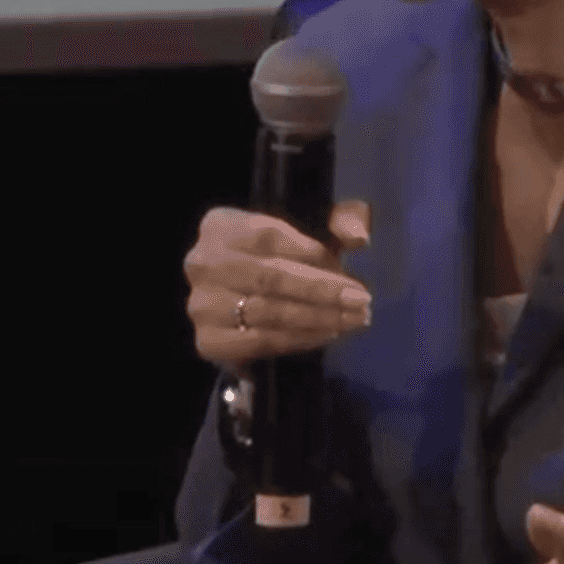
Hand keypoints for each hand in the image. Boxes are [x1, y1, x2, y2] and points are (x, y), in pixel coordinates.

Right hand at [184, 202, 372, 380]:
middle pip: (270, 277)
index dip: (314, 254)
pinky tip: (327, 335)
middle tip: (361, 302)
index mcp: (221, 225)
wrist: (245, 302)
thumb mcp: (310, 228)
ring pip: (268, 312)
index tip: (351, 272)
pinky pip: (260, 342)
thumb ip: (339, 221)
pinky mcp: (208, 341)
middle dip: (322, 291)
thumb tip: (359, 234)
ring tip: (353, 320)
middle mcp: (202, 263)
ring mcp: (202, 304)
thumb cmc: (282, 258)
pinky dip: (298, 340)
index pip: (270, 235)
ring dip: (318, 318)